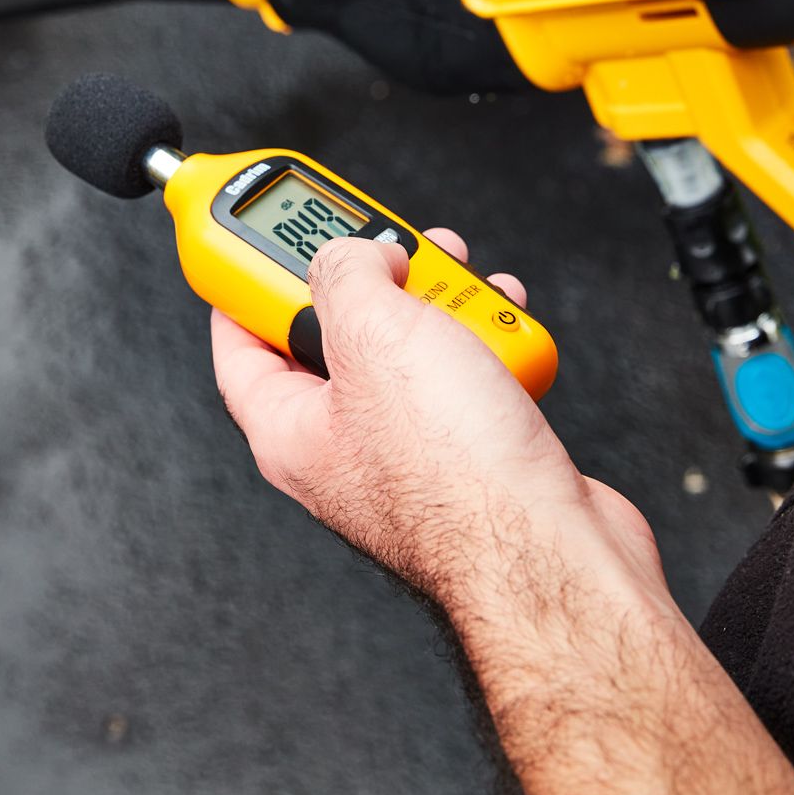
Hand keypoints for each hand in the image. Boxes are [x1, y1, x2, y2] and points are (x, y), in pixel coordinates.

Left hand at [211, 229, 654, 611]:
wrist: (553, 551)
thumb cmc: (458, 475)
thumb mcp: (375, 334)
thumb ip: (347, 275)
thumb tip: (354, 253)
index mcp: (291, 432)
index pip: (240, 348)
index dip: (245, 288)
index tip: (261, 243)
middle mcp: (344, 448)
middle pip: (338, 337)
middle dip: (372, 280)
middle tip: (393, 247)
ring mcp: (413, 455)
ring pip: (413, 350)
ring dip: (442, 304)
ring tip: (464, 280)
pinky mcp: (476, 456)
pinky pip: (470, 378)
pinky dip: (490, 341)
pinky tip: (506, 325)